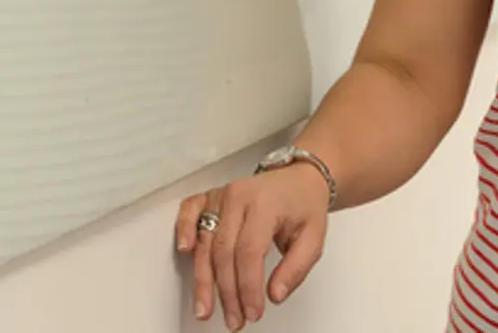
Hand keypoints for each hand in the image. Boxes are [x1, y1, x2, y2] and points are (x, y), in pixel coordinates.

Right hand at [173, 165, 329, 328]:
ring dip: (203, 279)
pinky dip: (183, 229)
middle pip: (224, 252)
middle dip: (227, 292)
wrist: (299, 180)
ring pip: (206, 241)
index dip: (248, 287)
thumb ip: (296, 269)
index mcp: (266, 205)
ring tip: (205, 307)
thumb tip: (275, 295)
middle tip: (234, 318)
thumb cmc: (304, 206)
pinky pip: (190, 210)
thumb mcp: (314, 239)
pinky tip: (184, 251)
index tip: (253, 311)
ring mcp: (222, 195)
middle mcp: (239, 197)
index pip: (250, 252)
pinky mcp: (211, 196)